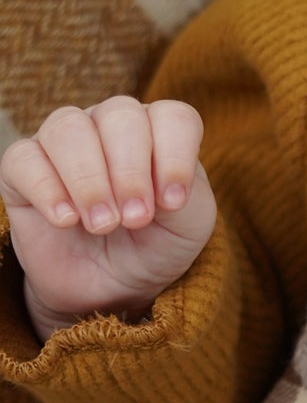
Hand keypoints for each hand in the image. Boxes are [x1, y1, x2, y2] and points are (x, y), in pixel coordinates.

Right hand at [0, 97, 216, 340]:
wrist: (110, 286)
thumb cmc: (156, 245)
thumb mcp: (188, 228)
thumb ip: (186, 198)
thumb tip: (159, 189)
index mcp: (159, 132)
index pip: (173, 117)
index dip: (175, 157)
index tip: (173, 204)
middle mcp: (110, 125)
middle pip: (120, 116)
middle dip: (131, 172)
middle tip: (136, 220)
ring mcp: (64, 141)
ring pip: (69, 128)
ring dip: (89, 180)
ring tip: (102, 225)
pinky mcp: (23, 168)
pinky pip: (25, 158)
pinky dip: (47, 189)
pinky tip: (66, 220)